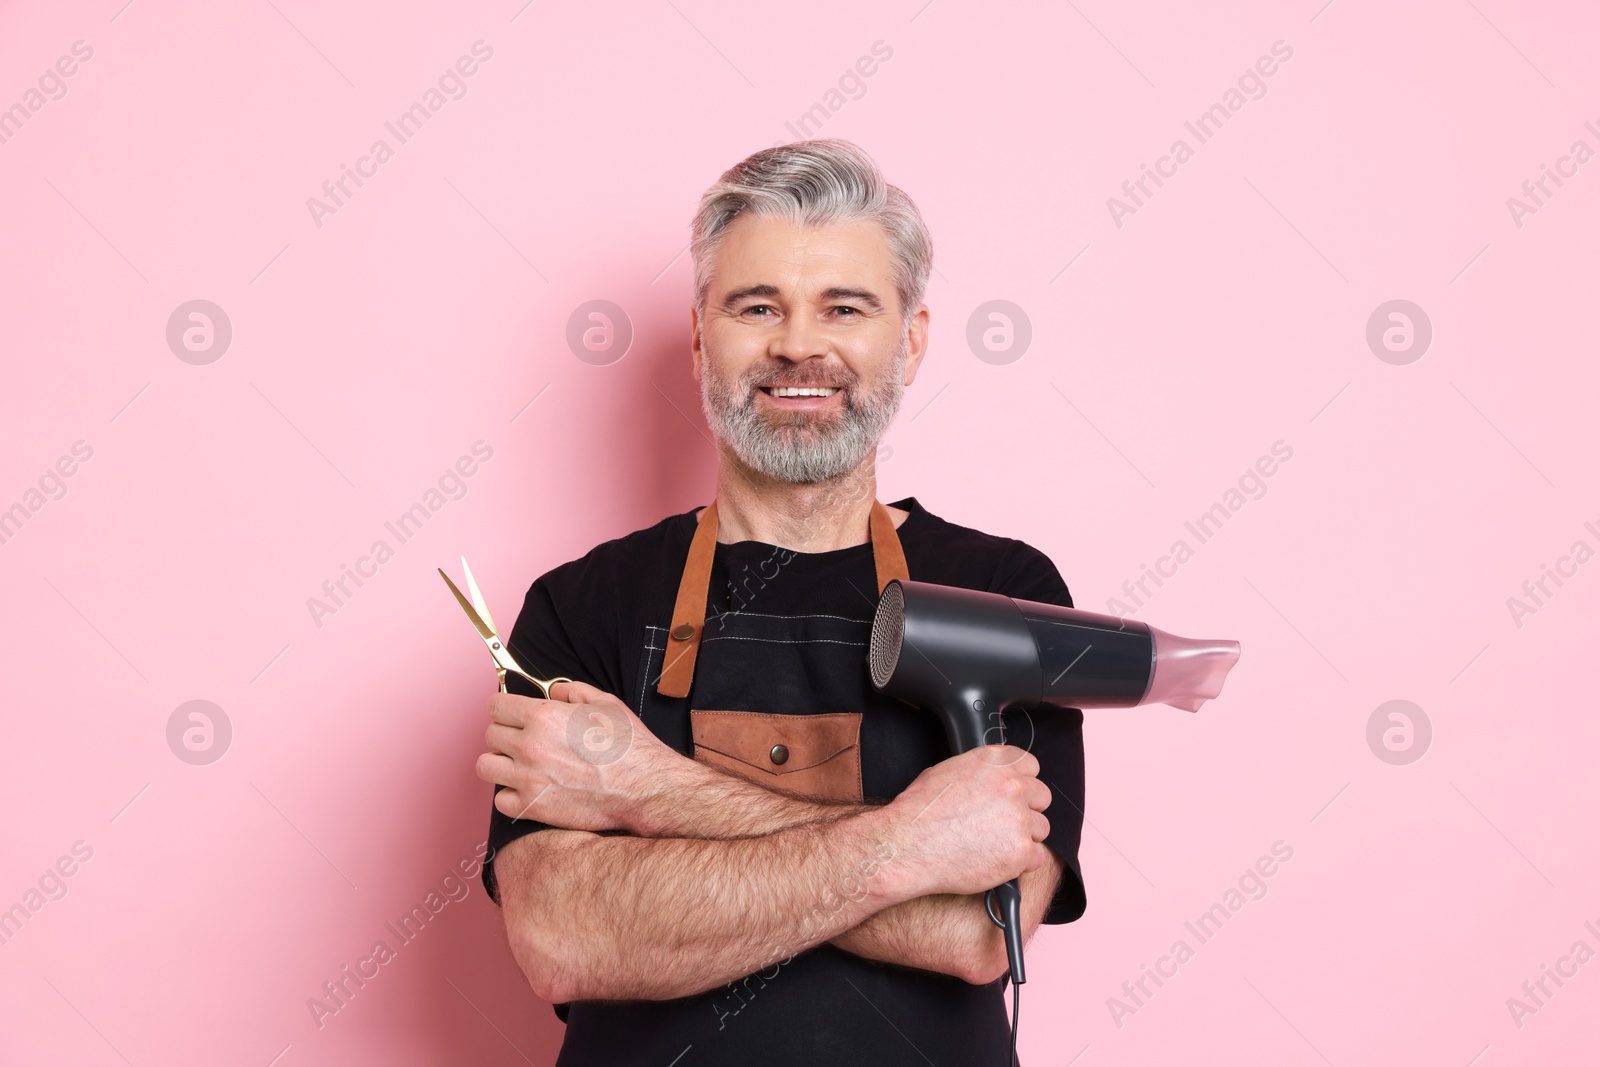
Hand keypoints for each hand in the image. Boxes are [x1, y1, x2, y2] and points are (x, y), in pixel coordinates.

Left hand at [477, 680, 678, 832]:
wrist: (644, 788)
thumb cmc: (628, 746)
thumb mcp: (605, 703)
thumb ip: (572, 691)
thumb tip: (553, 692)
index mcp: (544, 716)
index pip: (496, 706)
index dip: (504, 708)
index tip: (509, 713)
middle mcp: (530, 746)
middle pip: (490, 735)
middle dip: (505, 733)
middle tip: (522, 739)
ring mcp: (528, 778)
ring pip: (486, 766)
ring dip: (500, 763)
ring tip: (519, 765)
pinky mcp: (532, 808)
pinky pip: (500, 800)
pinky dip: (511, 794)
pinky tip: (529, 789)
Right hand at [879, 746, 1051, 898]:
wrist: (908, 847)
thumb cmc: (919, 812)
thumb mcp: (946, 772)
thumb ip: (979, 773)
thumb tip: (989, 779)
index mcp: (994, 762)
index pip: (1031, 766)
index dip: (1022, 783)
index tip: (1014, 796)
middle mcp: (1011, 786)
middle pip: (1041, 797)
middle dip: (1025, 810)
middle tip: (1002, 824)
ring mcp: (1018, 819)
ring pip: (1040, 829)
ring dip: (1023, 837)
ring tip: (995, 845)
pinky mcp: (1020, 852)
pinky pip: (1037, 857)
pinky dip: (1020, 864)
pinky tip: (997, 862)